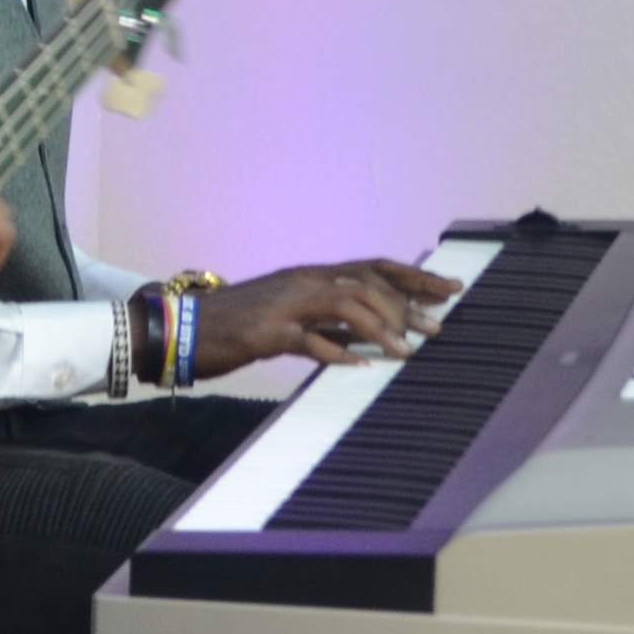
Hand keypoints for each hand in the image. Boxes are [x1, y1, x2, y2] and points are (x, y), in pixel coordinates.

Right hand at [199, 257, 461, 375]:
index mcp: (311, 275)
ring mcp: (284, 305)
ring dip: (380, 328)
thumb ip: (329, 320)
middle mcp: (303, 282)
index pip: (374, 267)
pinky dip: (336, 351)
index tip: (450, 289)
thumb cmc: (241, 323)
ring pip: (344, 305)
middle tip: (435, 330)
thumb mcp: (292, 315)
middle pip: (367, 284)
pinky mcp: (265, 333)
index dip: (414, 277)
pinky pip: (308, 340)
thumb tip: (369, 336)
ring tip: (405, 352)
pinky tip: (357, 366)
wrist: (184, 327)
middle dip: (407, 305)